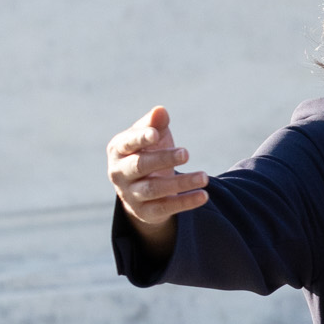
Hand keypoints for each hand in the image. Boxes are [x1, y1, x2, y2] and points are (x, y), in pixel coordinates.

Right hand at [107, 105, 207, 242]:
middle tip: (186, 153)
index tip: (156, 134)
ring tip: (204, 177)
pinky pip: (165, 208)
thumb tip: (160, 111)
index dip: (141, 138)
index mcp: (118, 150)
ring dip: (180, 183)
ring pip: (153, 189)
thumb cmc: (148, 152)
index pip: (127, 143)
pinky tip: (203, 195)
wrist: (140, 190)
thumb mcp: (152, 136)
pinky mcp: (145, 212)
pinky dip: (185, 202)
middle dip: (163, 159)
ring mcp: (130, 194)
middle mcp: (119, 173)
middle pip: (140, 166)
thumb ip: (155, 123)